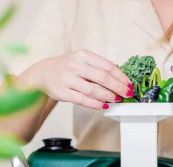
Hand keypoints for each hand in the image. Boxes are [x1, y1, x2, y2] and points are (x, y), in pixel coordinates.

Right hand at [19, 49, 133, 109]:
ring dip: (108, 97)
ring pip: (94, 90)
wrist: (43, 74)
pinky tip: (104, 105)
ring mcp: (68, 79)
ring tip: (116, 100)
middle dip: (118, 88)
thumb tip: (120, 81)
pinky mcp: (63, 93)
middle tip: (127, 94)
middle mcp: (75, 65)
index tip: (129, 84)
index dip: (121, 77)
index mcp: (83, 55)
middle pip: (103, 78)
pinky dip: (96, 104)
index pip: (107, 66)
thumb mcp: (82, 61)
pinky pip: (83, 100)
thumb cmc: (67, 68)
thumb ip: (98, 68)